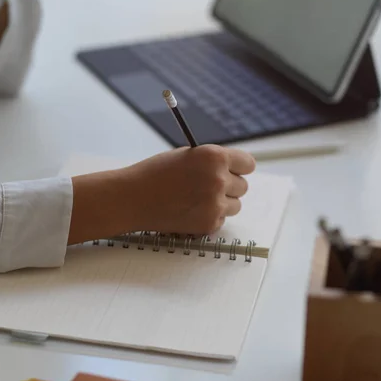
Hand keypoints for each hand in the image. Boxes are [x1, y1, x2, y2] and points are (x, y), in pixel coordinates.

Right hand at [123, 145, 255, 234]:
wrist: (132, 198)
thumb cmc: (155, 174)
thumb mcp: (187, 156)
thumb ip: (212, 162)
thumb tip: (233, 170)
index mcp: (215, 157)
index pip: (248, 164)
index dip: (239, 168)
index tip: (235, 171)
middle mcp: (218, 180)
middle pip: (243, 186)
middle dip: (229, 186)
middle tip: (207, 186)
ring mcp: (215, 204)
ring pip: (235, 205)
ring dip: (222, 203)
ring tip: (196, 199)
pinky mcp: (209, 223)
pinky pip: (221, 220)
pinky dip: (210, 217)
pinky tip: (189, 210)